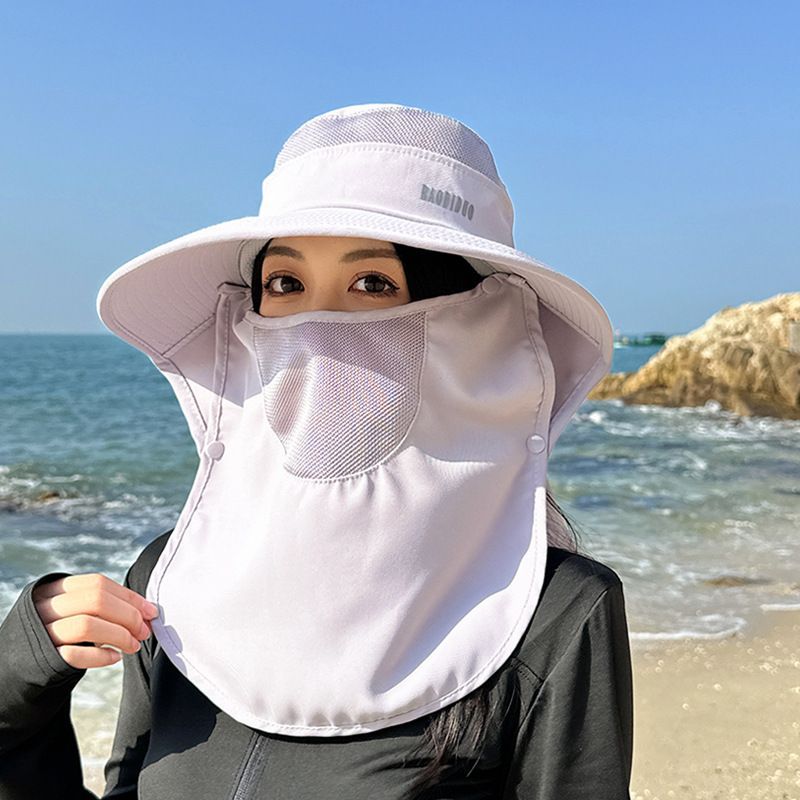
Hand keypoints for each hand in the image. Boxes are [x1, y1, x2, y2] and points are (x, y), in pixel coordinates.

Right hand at [32, 573, 159, 669]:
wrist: (15, 667)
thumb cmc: (56, 634)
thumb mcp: (72, 612)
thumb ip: (102, 606)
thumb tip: (146, 612)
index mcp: (55, 589)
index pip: (98, 584)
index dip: (129, 597)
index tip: (150, 611)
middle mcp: (45, 607)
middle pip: (96, 601)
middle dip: (128, 615)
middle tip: (144, 631)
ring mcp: (42, 632)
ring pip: (87, 625)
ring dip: (119, 635)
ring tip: (133, 645)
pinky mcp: (41, 659)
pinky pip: (74, 654)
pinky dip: (100, 656)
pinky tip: (114, 657)